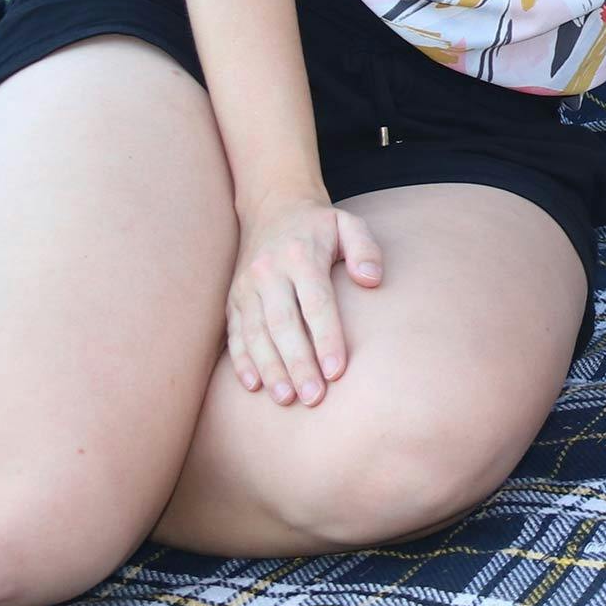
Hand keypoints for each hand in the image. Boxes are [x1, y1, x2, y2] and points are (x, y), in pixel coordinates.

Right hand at [226, 195, 384, 405]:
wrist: (272, 206)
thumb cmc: (319, 225)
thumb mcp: (349, 224)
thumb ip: (365, 249)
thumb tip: (371, 280)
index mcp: (301, 256)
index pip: (316, 303)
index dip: (327, 338)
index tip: (338, 372)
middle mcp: (269, 272)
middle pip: (283, 325)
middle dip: (298, 364)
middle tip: (314, 397)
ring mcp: (247, 287)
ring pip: (256, 334)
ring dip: (271, 369)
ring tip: (287, 399)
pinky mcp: (234, 299)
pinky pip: (235, 334)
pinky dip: (242, 361)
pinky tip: (254, 385)